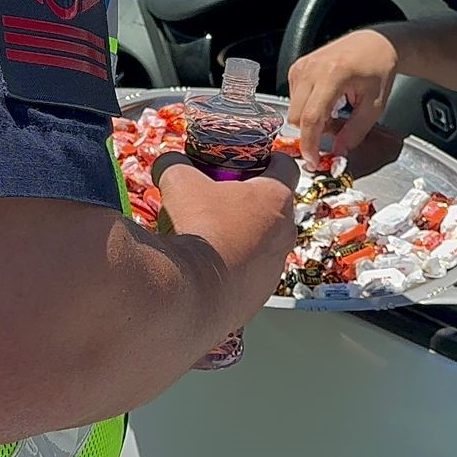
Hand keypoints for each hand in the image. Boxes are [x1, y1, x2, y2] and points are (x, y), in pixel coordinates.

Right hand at [154, 153, 298, 324]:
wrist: (192, 293)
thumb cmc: (197, 229)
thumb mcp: (180, 183)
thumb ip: (175, 164)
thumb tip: (169, 161)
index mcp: (275, 199)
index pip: (287, 168)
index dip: (270, 160)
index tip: (254, 161)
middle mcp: (285, 234)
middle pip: (274, 209)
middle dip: (250, 202)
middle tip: (221, 199)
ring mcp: (274, 269)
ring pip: (264, 245)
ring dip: (243, 238)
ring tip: (210, 237)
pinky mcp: (258, 296)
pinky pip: (250, 276)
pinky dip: (233, 269)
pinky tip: (207, 268)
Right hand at [286, 29, 397, 168]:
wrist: (373, 42)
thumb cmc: (377, 69)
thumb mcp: (374, 106)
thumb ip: (354, 132)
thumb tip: (338, 154)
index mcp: (332, 75)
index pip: (311, 118)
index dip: (310, 144)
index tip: (314, 160)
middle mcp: (311, 68)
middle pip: (296, 117)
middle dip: (312, 132)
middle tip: (336, 130)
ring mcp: (301, 66)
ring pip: (293, 110)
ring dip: (311, 120)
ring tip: (335, 112)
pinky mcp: (296, 68)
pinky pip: (293, 99)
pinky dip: (308, 108)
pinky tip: (327, 102)